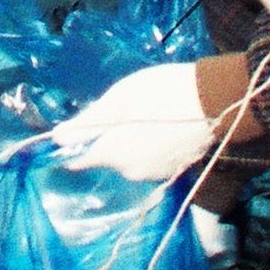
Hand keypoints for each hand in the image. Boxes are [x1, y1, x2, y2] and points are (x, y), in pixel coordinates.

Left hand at [48, 60, 219, 182]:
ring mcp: (156, 175)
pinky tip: (165, 126)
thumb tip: (56, 138)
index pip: (81, 160)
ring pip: (132, 159)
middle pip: (109, 157)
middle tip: (127, 110)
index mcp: (113, 155)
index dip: (76, 146)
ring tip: (150, 115)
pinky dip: (153, 147)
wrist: (213, 101)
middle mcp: (131, 173)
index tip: (80, 130)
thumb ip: (87, 123)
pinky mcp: (177, 171)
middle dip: (112, 138)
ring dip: (134, 143)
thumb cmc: (159, 94)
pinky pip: (153, 160)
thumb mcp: (117, 100)